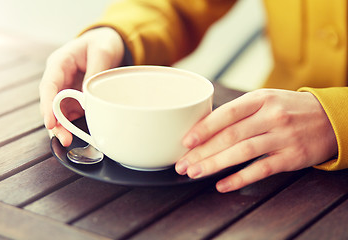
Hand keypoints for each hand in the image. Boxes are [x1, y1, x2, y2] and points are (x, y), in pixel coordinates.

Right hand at [39, 27, 124, 145]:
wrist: (108, 43)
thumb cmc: (102, 43)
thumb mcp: (102, 52)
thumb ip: (94, 73)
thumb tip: (88, 97)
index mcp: (60, 63)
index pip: (49, 85)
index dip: (47, 105)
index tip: (51, 122)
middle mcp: (59, 78)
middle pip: (51, 102)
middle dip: (55, 122)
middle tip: (64, 138)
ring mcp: (66, 88)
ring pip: (59, 110)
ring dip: (62, 126)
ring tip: (68, 140)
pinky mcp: (75, 97)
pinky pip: (71, 112)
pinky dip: (72, 123)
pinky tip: (77, 134)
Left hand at [175, 89, 337, 192]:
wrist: (330, 118)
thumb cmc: (288, 109)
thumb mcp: (265, 100)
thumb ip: (239, 112)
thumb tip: (203, 127)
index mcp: (260, 99)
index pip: (226, 113)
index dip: (204, 128)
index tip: (185, 141)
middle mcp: (270, 116)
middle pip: (230, 135)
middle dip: (202, 152)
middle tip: (183, 164)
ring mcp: (282, 137)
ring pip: (242, 152)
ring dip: (215, 165)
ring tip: (195, 173)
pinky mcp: (292, 156)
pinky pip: (262, 169)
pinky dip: (240, 178)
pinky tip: (222, 185)